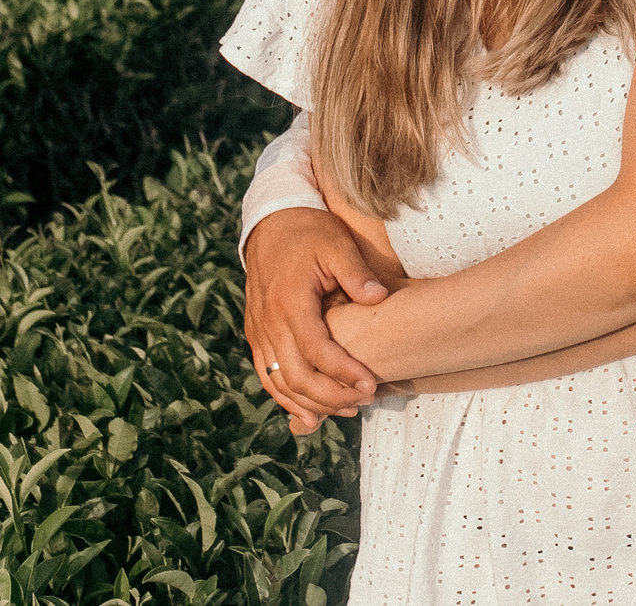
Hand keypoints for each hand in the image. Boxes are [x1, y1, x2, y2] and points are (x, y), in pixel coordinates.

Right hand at [243, 208, 388, 433]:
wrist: (272, 222)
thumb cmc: (310, 233)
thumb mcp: (337, 244)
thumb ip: (356, 273)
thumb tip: (379, 298)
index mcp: (289, 300)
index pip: (316, 350)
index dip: (343, 372)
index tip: (371, 385)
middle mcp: (269, 321)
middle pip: (295, 376)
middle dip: (330, 396)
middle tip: (363, 401)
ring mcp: (258, 330)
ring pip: (278, 382)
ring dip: (310, 403)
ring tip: (346, 411)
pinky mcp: (256, 333)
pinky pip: (266, 375)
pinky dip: (286, 398)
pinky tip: (309, 414)